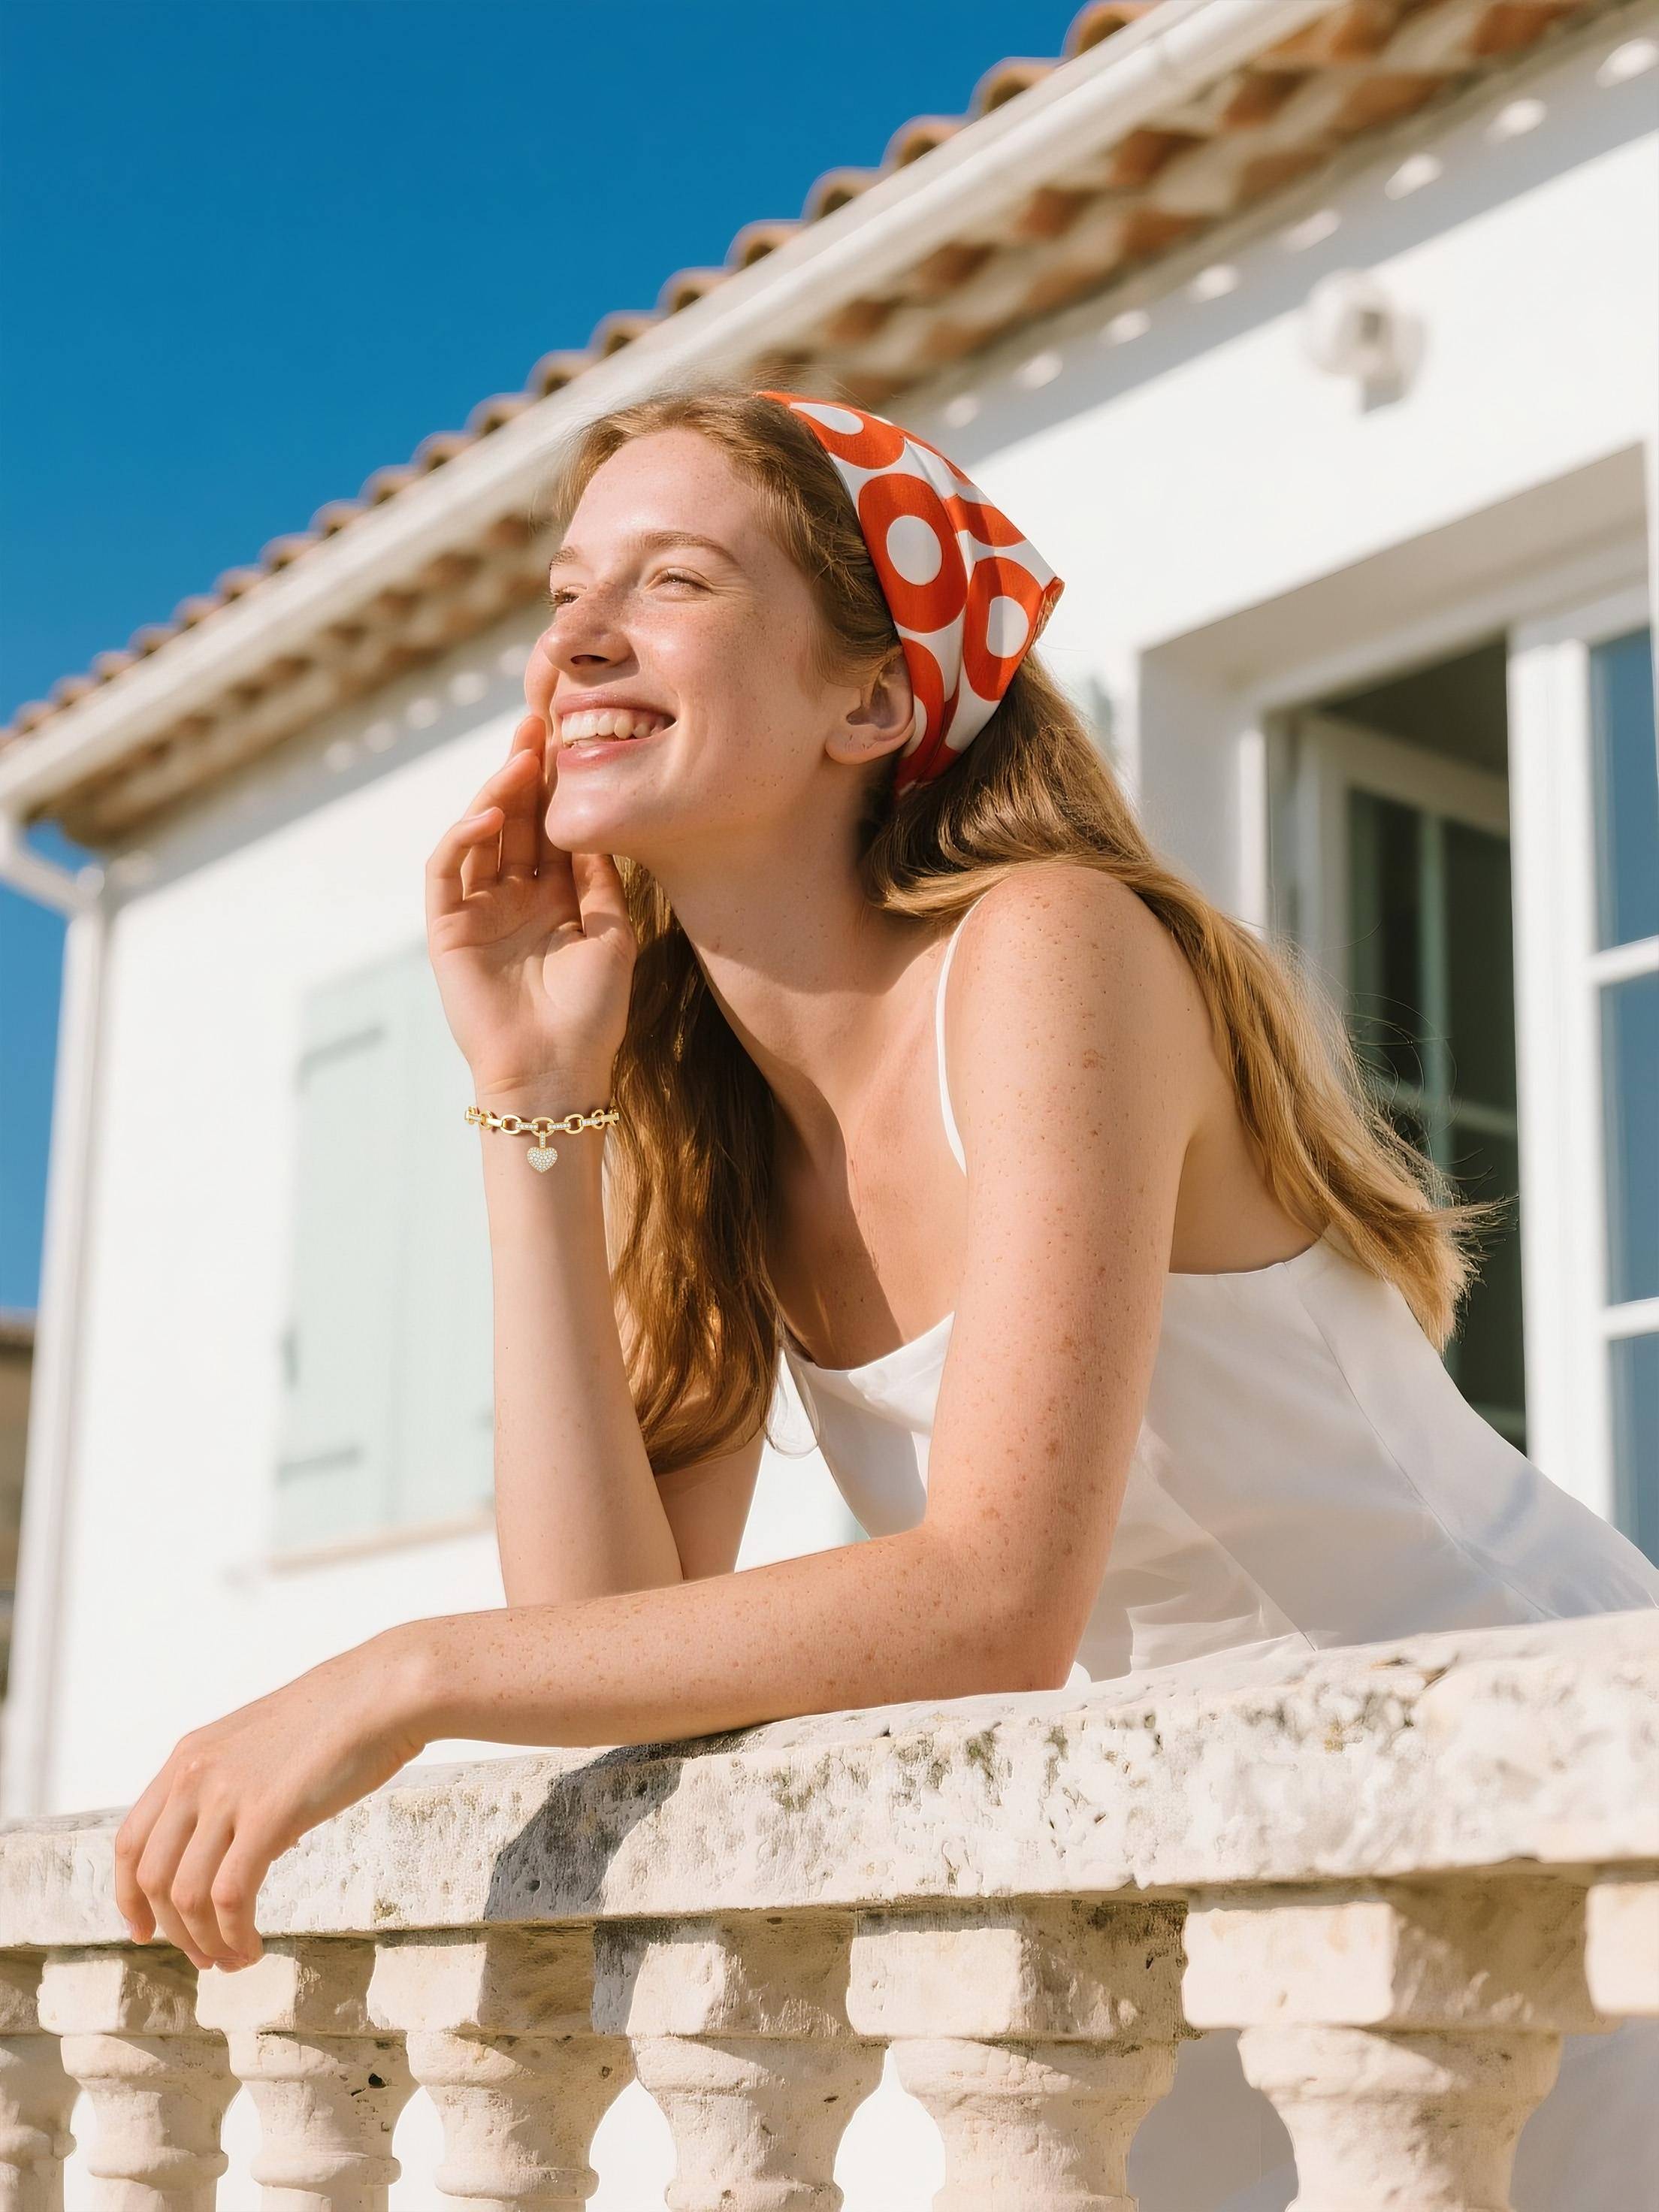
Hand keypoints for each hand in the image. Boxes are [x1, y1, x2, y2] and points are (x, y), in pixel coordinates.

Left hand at [113, 1634, 429, 1971]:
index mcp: (189, 1756)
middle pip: (152, 1877)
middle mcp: (194, 1775)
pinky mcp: (267, 1817)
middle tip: (205, 1957)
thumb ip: (235, 1791)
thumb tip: (240, 1849)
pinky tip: (253, 1946)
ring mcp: (228, 1795)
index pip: (132, 1840)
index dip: (129, 1896)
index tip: (145, 1930)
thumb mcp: (261, 1747)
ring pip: (186, 1896)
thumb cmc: (339, 1717)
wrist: (383, 1692)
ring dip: (205, 1942)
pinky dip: (233, 1935)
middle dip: (173, 1931)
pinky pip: (229, 1898)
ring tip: (234, 1958)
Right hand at [425, 709, 636, 1100]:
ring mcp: (478, 912)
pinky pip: (447, 871)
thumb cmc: (592, 1013)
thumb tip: (599, 820)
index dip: (557, 787)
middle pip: (513, 822)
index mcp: (554, 900)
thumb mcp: (611, 933)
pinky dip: (463, 837)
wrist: (557, 1071)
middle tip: (537, 724)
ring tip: (519, 757)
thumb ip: (600, 878)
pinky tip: (490, 814)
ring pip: (479, 836)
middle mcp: (513, 899)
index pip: (550, 830)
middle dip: (523, 773)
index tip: (572, 739)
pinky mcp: (447, 930)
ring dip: (495, 794)